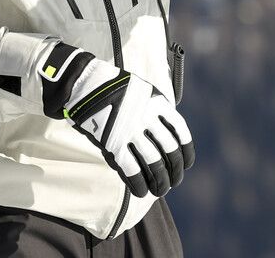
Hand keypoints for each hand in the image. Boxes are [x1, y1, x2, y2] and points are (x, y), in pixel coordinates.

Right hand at [41, 44, 193, 197]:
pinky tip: (141, 191)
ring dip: (160, 182)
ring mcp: (131, 132)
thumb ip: (157, 110)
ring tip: (160, 190)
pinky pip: (132, 170)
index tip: (187, 164)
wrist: (87, 83)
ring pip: (154, 164)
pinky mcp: (114, 144)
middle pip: (170, 152)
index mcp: (158, 104)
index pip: (180, 133)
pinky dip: (139, 184)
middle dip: (175, 171)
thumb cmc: (115, 88)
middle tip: (174, 182)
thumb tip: (169, 133)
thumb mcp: (144, 90)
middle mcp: (148, 119)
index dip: (187, 151)